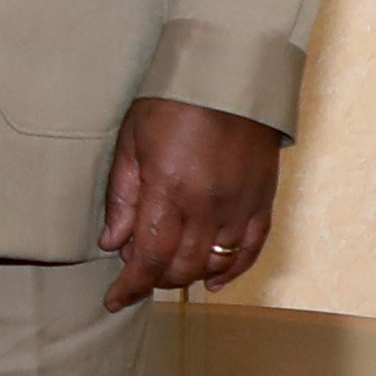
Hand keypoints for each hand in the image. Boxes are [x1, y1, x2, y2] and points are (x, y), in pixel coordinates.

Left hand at [101, 97, 286, 309]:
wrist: (230, 75)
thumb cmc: (172, 102)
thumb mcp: (132, 140)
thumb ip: (122, 196)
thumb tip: (112, 243)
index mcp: (170, 190)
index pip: (149, 258)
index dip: (130, 287)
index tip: (114, 300)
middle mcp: (208, 206)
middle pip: (181, 268)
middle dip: (154, 279)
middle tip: (137, 271)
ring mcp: (240, 206)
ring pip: (214, 264)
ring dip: (188, 275)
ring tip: (168, 269)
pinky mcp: (263, 202)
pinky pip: (251, 250)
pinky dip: (232, 270)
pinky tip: (213, 279)